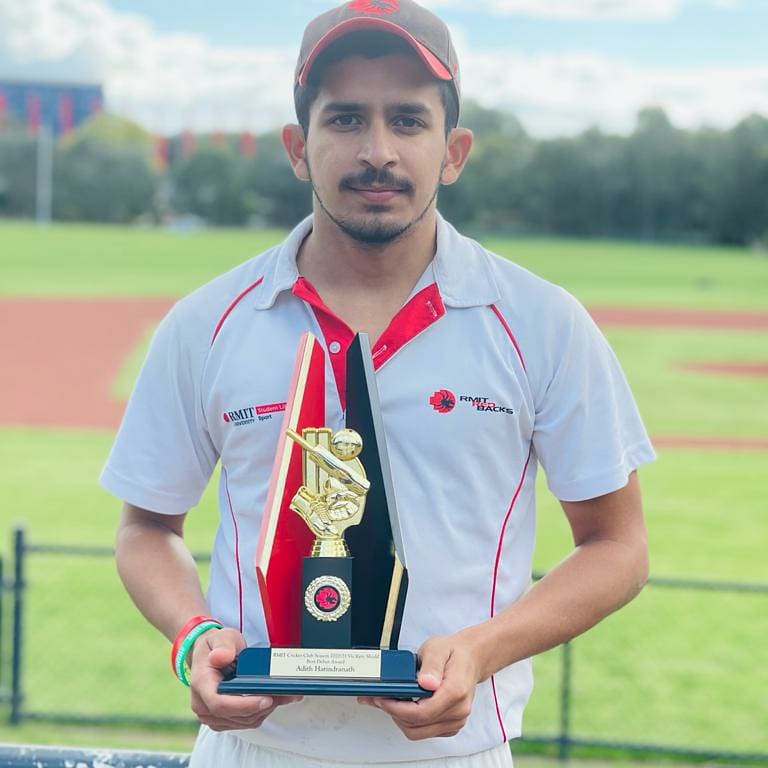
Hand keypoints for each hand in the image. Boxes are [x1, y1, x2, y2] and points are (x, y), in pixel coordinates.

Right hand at [188, 627, 301, 730]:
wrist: (210, 654)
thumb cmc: (216, 646)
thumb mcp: (222, 637)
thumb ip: (224, 646)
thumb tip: (220, 657)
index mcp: (201, 684)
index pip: (220, 703)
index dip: (244, 705)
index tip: (266, 699)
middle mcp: (203, 704)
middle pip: (236, 715)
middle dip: (263, 705)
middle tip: (284, 692)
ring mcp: (212, 715)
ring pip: (245, 721)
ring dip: (266, 709)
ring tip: (283, 693)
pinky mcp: (223, 719)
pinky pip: (246, 721)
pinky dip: (262, 711)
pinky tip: (275, 698)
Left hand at [359, 634, 479, 739]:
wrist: (469, 659)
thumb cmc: (453, 653)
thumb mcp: (437, 648)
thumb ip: (431, 665)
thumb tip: (426, 682)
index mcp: (455, 691)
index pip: (421, 712)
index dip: (397, 709)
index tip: (382, 699)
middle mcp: (458, 710)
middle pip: (417, 725)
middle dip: (394, 713)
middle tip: (380, 698)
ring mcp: (455, 720)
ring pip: (418, 732)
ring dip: (400, 719)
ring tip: (390, 701)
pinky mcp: (450, 725)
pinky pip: (425, 731)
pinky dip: (410, 721)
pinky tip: (404, 705)